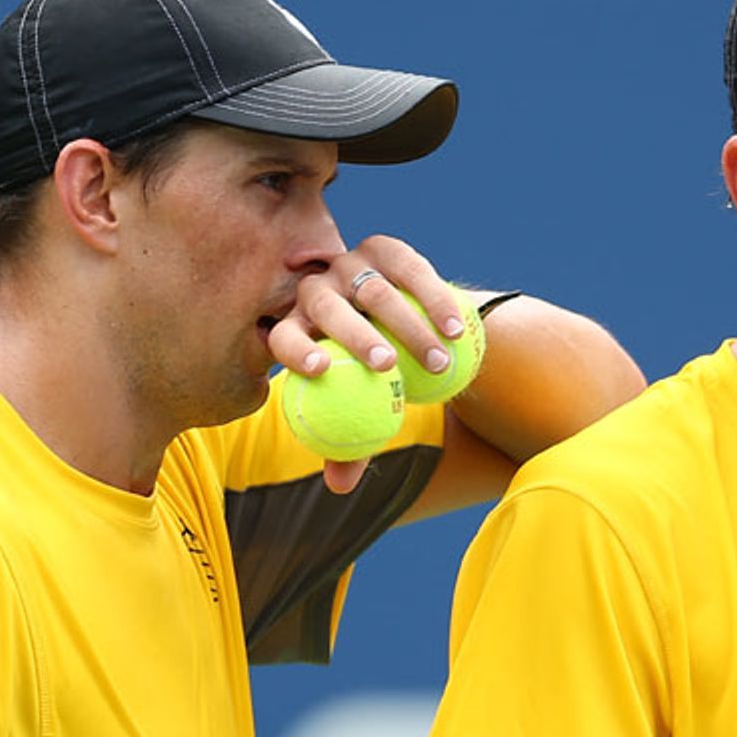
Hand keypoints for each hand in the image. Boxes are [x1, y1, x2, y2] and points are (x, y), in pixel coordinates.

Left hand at [265, 235, 462, 492]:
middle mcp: (315, 289)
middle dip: (354, 334)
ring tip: (437, 362)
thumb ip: (348, 443)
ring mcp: (349, 263)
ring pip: (373, 290)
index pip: (281, 335)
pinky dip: (435, 302)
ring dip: (409, 327)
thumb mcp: (362, 410)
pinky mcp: (386, 249)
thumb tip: (339, 487)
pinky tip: (455, 330)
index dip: (294, 350)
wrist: (406, 329)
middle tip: (386, 367)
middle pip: (326, 307)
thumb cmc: (376, 382)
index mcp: (296, 327)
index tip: (321, 371)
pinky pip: (411, 272)